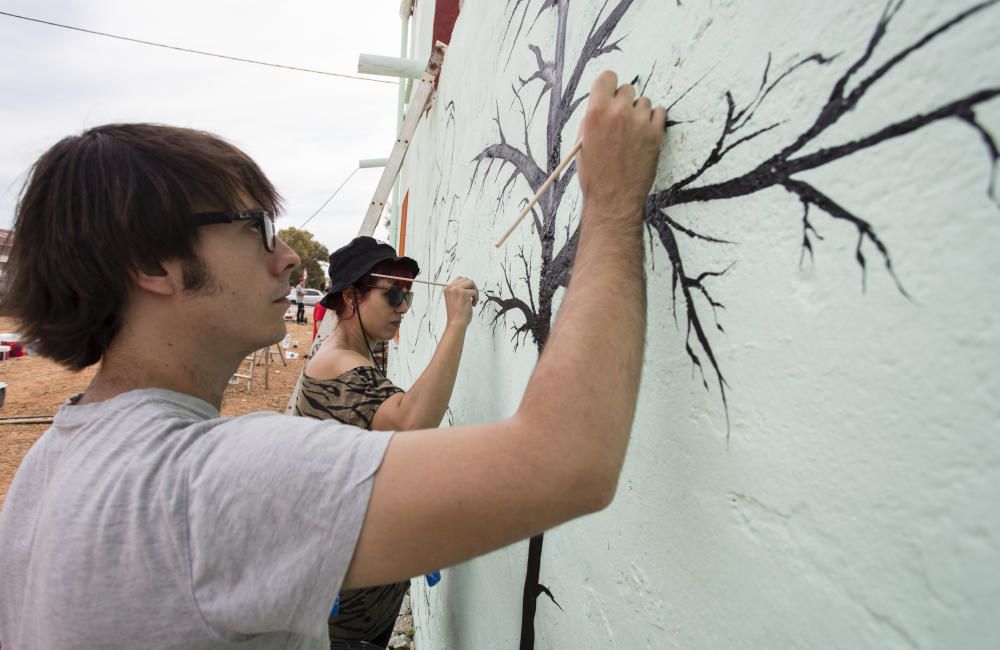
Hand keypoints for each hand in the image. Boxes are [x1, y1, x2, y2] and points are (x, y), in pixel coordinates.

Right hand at [443, 276, 478, 327]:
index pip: (460, 279)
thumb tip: (469, 284)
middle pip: (466, 279)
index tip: (468, 295)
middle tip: (472, 297)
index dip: (467, 286)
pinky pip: (474, 291)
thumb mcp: (454, 299)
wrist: (456, 323)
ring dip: (475, 292)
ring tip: (473, 300)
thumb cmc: (456, 314)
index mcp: (447, 289)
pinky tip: (473, 305)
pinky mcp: (463, 293)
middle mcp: (451, 288)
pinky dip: (476, 298)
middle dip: (472, 288)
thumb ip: (458, 291)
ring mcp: (456, 290)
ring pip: (471, 283)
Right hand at [575, 70, 666, 224]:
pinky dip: (653, 120)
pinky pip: (660, 112)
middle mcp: (618, 113)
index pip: (607, 77)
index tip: (610, 93)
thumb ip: (592, 118)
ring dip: (638, 112)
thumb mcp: (582, 142)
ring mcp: (640, 122)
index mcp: (596, 112)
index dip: (608, 85)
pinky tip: (644, 133)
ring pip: (644, 101)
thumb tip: (602, 104)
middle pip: (627, 88)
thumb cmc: (595, 175)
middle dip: (623, 101)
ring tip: (632, 132)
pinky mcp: (656, 133)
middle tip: (620, 119)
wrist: (613, 199)